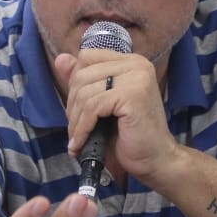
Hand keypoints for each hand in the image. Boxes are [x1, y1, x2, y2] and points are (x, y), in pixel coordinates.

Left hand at [53, 49, 178, 183]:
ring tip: (78, 140)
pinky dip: (82, 127)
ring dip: (76, 121)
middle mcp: (136, 64)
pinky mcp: (133, 94)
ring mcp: (136, 77)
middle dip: (73, 105)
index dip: (75, 83)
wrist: (156, 160)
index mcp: (131, 62)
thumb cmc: (130, 135)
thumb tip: (60, 59)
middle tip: (76, 129)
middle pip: (82, 74)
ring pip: (85, 92)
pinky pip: (93, 107)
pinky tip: (81, 143)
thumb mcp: (101, 105)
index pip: (87, 57)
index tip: (77, 109)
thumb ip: (83, 82)